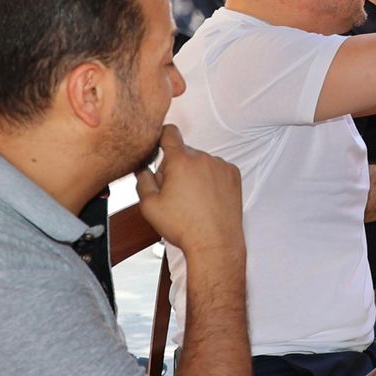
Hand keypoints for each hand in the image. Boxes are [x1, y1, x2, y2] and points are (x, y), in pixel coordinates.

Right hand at [134, 127, 244, 265]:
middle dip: (176, 167)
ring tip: (192, 200)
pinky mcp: (233, 175)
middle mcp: (203, 158)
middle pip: (184, 153)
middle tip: (174, 192)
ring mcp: (220, 165)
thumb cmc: (184, 226)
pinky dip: (211, 179)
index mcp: (181, 161)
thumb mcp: (150, 205)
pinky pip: (216, 170)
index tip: (159, 144)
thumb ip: (142, 180)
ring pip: (200, 162)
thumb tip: (143, 168)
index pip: (169, 133)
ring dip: (194, 173)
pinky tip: (206, 199)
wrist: (214, 242)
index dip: (161, 137)